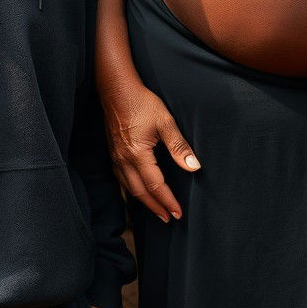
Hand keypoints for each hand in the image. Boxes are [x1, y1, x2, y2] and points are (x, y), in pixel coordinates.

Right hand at [101, 81, 200, 221]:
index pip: (155, 185)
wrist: (117, 89)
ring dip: (143, 202)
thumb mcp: (165, 121)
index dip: (168, 201)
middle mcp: (124, 159)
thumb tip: (193, 167)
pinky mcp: (113, 152)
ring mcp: (116, 157)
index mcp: (137, 154)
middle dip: (155, 207)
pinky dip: (131, 189)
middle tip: (169, 218)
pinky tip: (138, 190)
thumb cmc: (141, 102)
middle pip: (140, 192)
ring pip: (129, 187)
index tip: (178, 213)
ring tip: (156, 210)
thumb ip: (179, 146)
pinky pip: (121, 178)